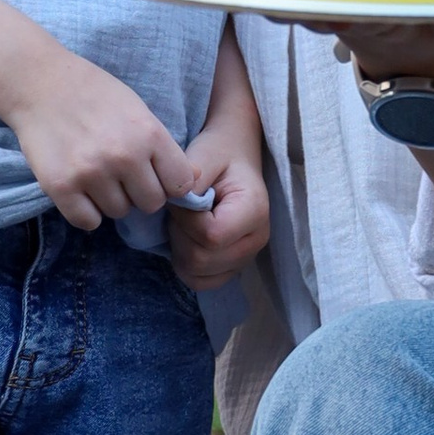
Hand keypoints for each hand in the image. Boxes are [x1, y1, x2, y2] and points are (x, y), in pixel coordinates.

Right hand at [10, 46, 216, 232]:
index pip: (181, 184)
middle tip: (121, 174)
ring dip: (110, 200)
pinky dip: (85, 211)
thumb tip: (193, 181)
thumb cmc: (95, 94)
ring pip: (119, 213)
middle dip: (139, 193)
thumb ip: (163, 146)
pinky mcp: (60, 186)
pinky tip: (80, 189)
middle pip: (151, 204)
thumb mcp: (139, 109)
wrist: (41, 83)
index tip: (155, 174)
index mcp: (148, 133)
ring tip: (96, 173)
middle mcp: (123, 156)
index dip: (169, 182)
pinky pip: (87, 221)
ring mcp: (90, 173)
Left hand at [167, 129, 270, 287]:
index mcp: (255, 210)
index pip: (212, 236)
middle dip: (180, 235)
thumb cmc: (219, 152)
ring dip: (180, 250)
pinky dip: (187, 266)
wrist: (234, 154)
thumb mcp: (203, 156)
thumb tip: (177, 203)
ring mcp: (247, 256)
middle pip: (202, 260)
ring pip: (199, 274)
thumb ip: (190, 180)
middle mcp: (257, 240)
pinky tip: (187, 240)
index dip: (186, 221)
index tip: (182, 199)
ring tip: (185, 223)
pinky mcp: (234, 266)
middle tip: (180, 211)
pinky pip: (203, 282)